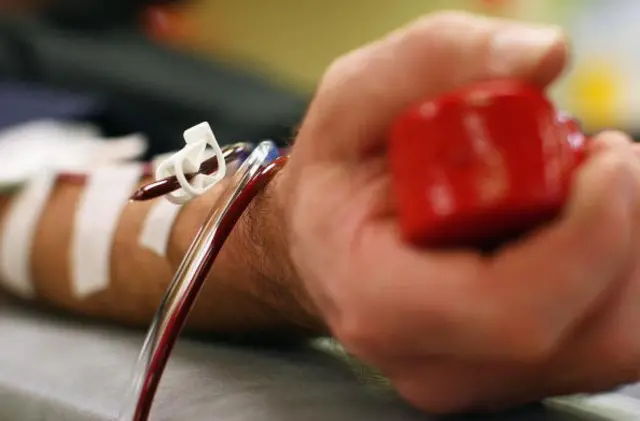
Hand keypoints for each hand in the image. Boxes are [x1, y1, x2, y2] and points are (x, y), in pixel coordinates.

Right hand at [279, 11, 639, 412]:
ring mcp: (473, 380)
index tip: (604, 157)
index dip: (588, 234)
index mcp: (378, 302)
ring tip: (576, 192)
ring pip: (610, 342)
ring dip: (623, 251)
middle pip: (584, 331)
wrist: (321, 241)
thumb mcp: (356, 96)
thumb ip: (440, 57)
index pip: (513, 310)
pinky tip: (572, 230)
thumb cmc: (336, 174)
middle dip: (622, 234)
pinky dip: (611, 275)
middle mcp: (430, 363)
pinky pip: (602, 341)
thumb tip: (545, 56)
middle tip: (598, 161)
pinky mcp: (507, 375)